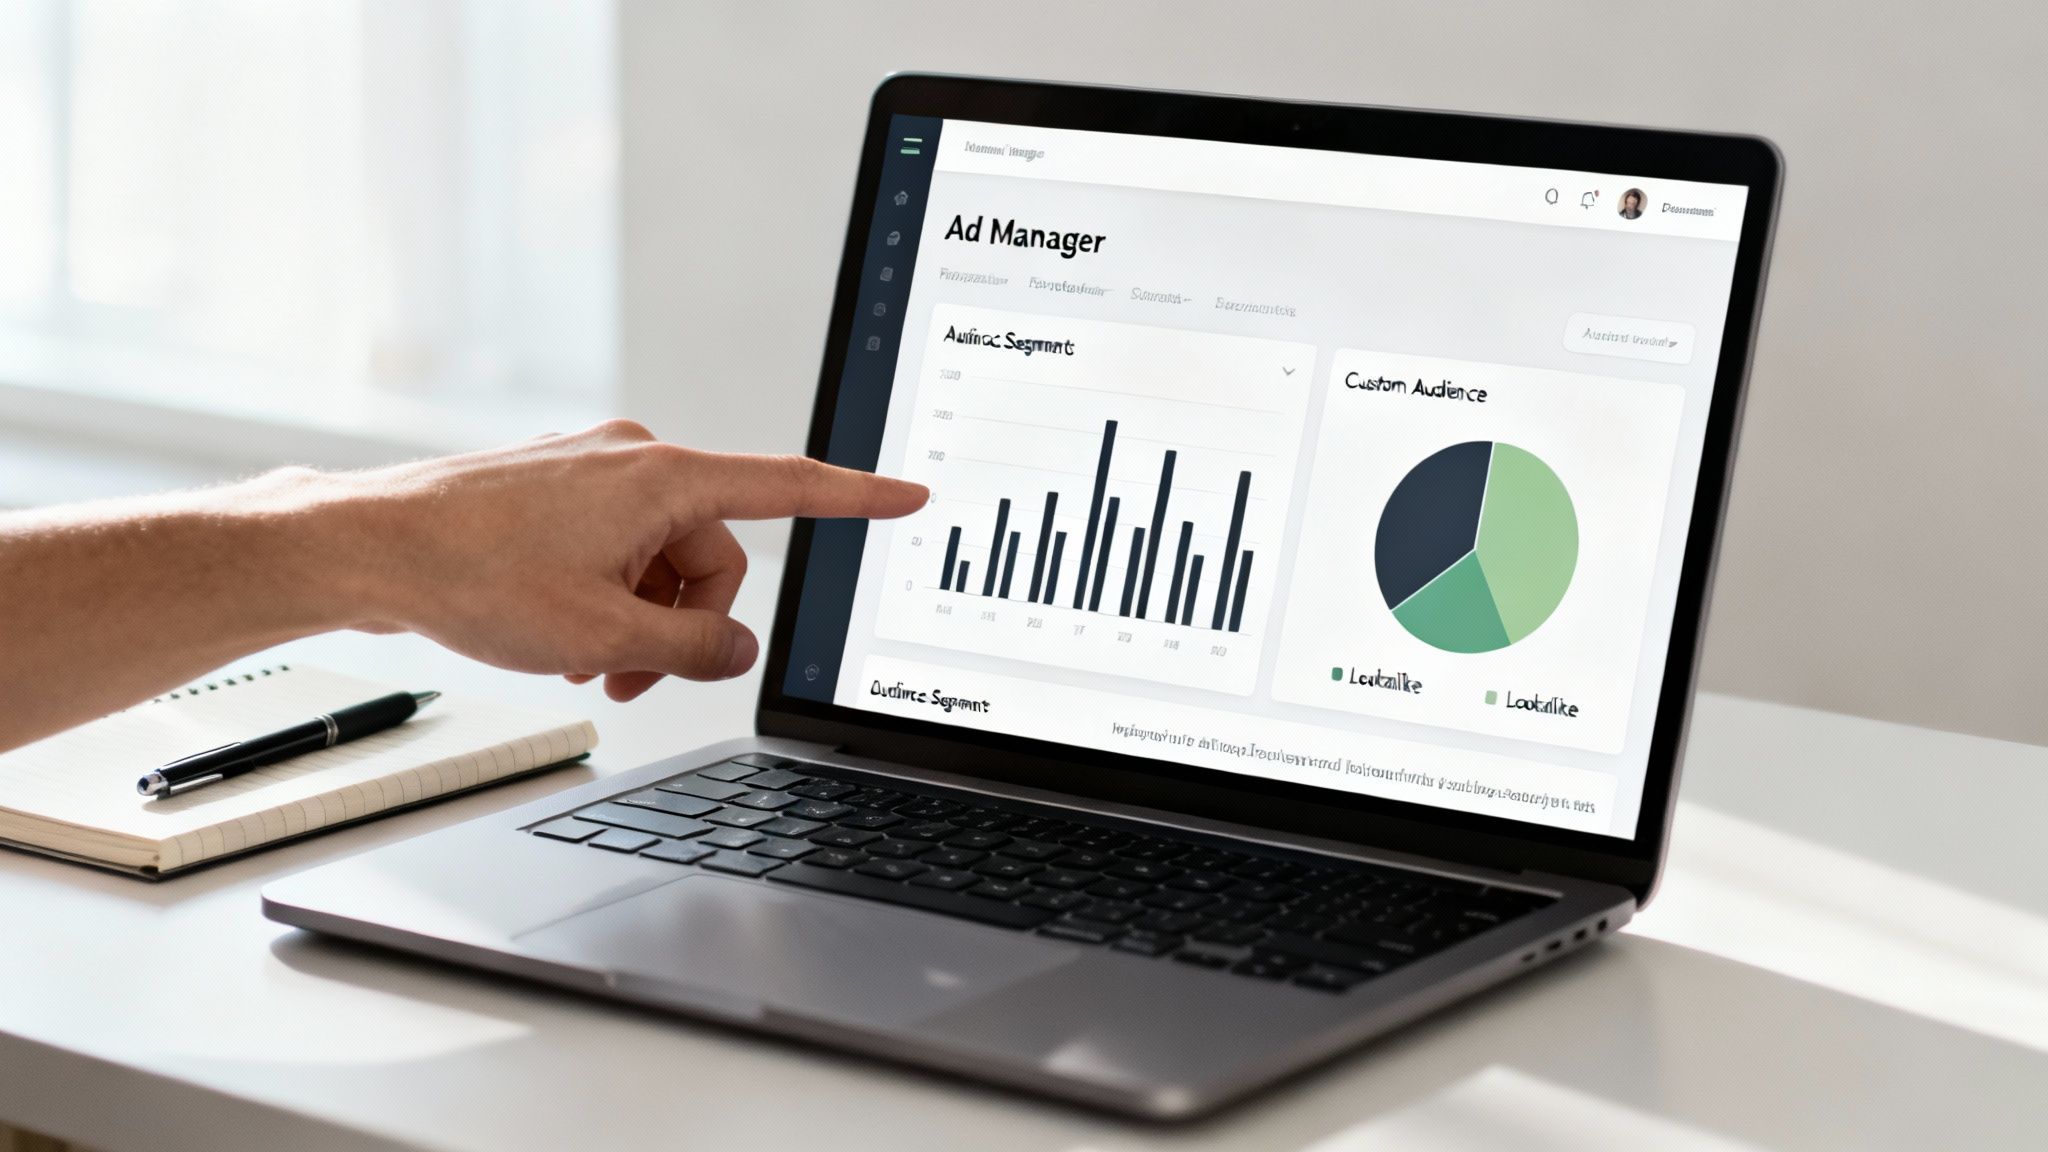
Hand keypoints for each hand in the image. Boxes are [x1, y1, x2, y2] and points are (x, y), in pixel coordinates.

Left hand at [328, 420, 925, 699]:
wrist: (368, 548)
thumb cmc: (472, 576)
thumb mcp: (602, 638)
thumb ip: (691, 652)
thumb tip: (736, 653)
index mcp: (662, 478)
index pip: (788, 487)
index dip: (857, 499)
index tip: (909, 496)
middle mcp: (635, 460)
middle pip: (714, 556)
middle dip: (684, 626)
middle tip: (629, 678)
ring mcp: (594, 473)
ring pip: (662, 561)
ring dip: (639, 621)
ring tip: (584, 664)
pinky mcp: (559, 492)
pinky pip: (618, 551)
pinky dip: (606, 599)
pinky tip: (563, 636)